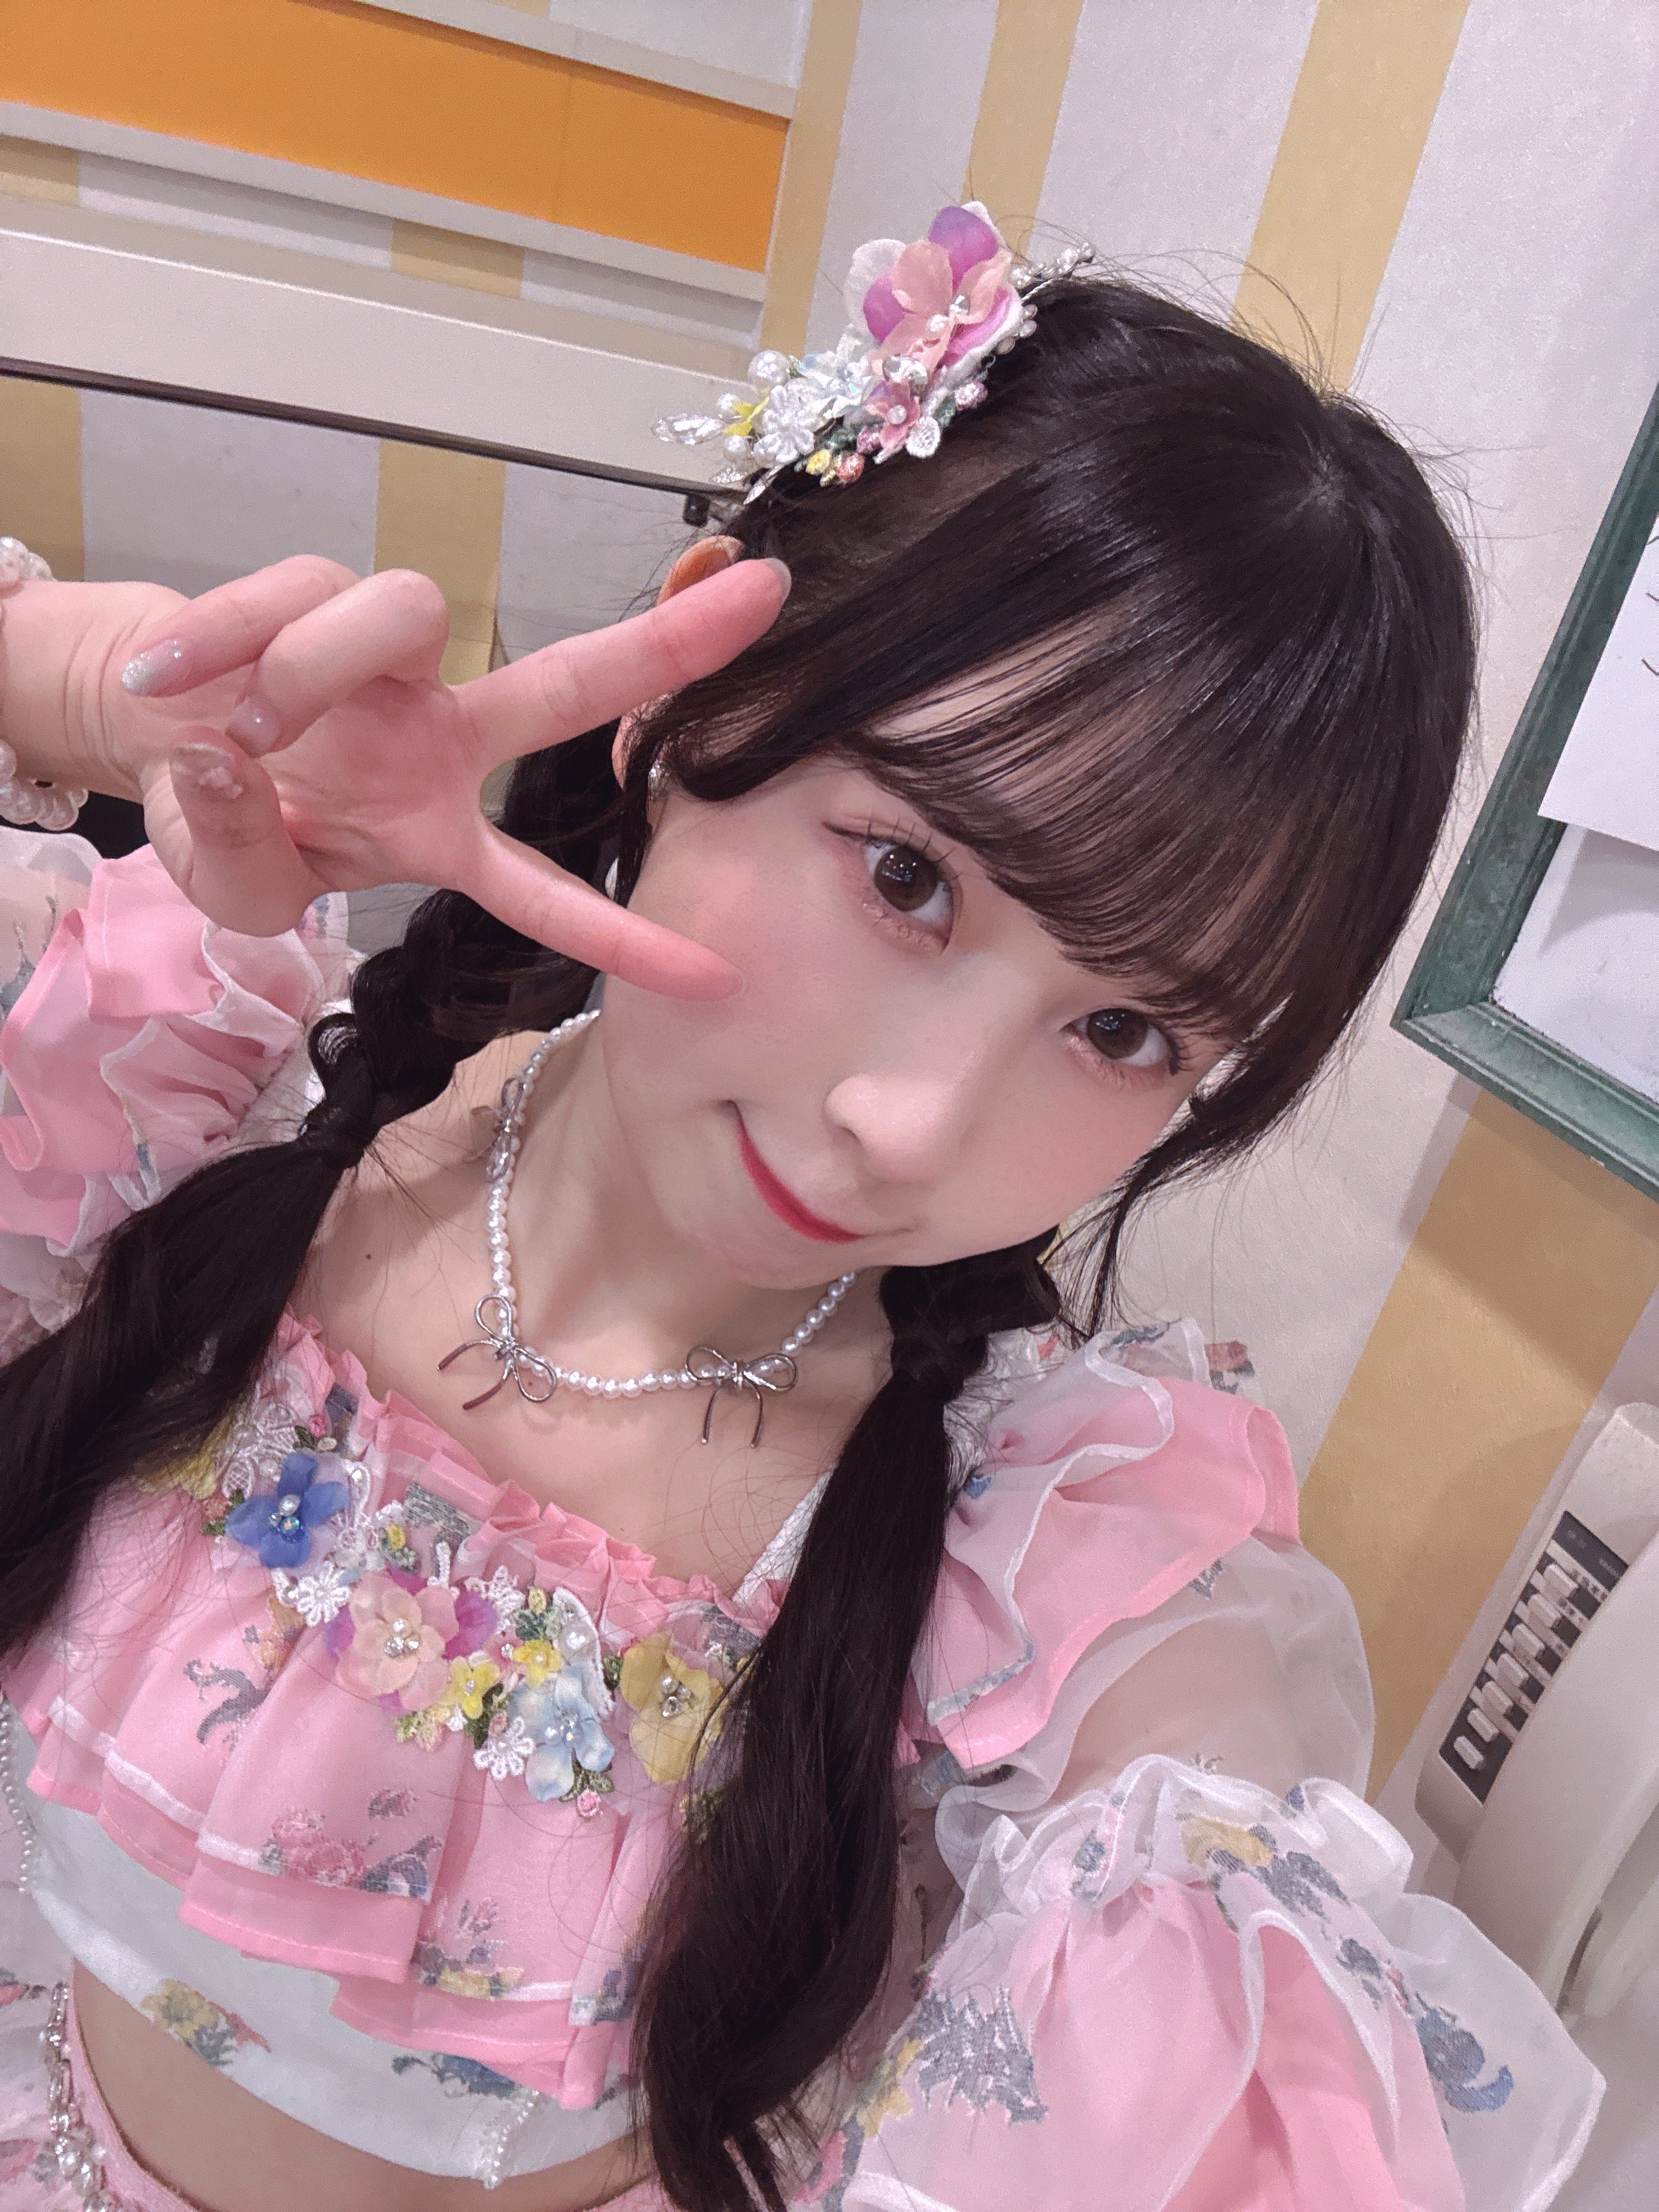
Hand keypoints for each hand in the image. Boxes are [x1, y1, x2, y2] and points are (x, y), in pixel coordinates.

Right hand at [111, 552, 786, 995]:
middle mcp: (437, 735)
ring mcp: (385, 663)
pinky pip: (291, 590)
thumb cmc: (225, 818)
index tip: (718, 979)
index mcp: (437, 824)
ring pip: (398, 613)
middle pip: (566, 685)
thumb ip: (243, 862)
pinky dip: (225, 633)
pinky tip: (173, 676)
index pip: (543, 894)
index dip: (624, 940)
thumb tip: (233, 769)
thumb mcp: (233, 886)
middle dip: (665, 646)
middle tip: (764, 597)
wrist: (149, 727)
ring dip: (310, 667)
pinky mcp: (315, 594)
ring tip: (238, 726)